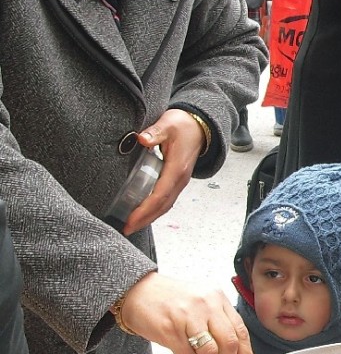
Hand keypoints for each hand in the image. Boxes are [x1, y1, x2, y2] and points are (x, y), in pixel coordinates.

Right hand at [115, 272, 255, 353]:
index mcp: (218, 298)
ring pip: (210, 352)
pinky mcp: (170, 329)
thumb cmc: (170, 301)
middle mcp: (207, 305)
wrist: (136, 292)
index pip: (240, 330)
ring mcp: (188, 316)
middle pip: (229, 343)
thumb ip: (217, 324)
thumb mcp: (200, 304)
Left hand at [121, 109, 203, 234]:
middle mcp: (180, 179)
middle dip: (145, 220)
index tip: (130, 220)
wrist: (200, 126)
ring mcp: (180, 182)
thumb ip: (155, 132)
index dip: (144, 210)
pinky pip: (166, 200)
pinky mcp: (177, 181)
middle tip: (126, 229)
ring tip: (132, 226)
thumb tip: (142, 139)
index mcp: (176, 169)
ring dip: (150, 217)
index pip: (159, 196)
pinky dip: (155, 210)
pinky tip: (144, 213)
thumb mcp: (168, 124)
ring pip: (165, 205)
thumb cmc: (183, 125)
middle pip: (162, 206)